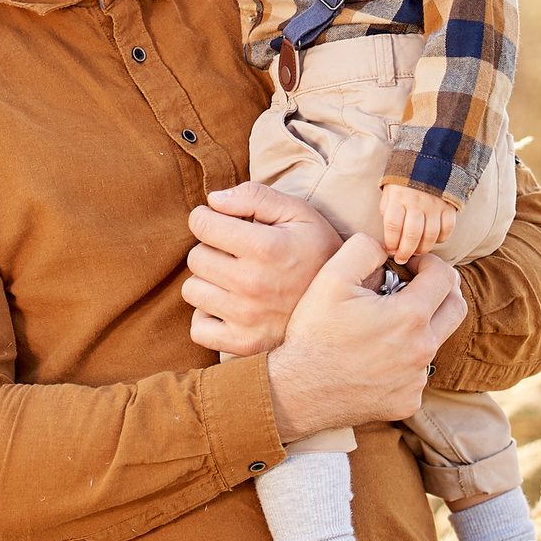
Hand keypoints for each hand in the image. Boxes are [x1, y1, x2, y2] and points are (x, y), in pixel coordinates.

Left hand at [184, 183, 341, 355]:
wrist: (347, 304)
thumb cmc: (319, 251)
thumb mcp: (299, 213)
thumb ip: (256, 196)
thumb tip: (213, 200)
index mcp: (266, 247)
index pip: (201, 223)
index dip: (208, 217)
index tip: (223, 223)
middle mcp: (252, 284)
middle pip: (195, 257)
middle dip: (211, 249)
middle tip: (236, 254)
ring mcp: (247, 318)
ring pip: (192, 290)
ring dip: (209, 282)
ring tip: (236, 279)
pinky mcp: (244, 344)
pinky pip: (199, 329)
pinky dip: (209, 318)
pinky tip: (231, 307)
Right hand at [266, 238, 464, 437]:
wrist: (298, 391)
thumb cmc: (314, 333)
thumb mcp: (330, 278)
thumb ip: (364, 249)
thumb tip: (387, 247)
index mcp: (410, 317)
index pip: (445, 277)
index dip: (429, 263)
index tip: (409, 266)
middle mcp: (422, 350)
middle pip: (456, 309)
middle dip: (441, 290)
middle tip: (415, 286)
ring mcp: (416, 380)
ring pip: (435, 342)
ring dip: (419, 327)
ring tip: (385, 325)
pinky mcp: (408, 401)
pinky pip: (416, 374)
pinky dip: (403, 361)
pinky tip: (375, 359)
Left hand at [379, 182, 456, 263]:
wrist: (429, 160)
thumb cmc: (404, 181)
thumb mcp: (389, 191)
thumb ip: (388, 211)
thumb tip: (390, 236)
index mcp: (398, 198)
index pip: (393, 226)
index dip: (391, 243)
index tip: (389, 250)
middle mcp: (416, 202)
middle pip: (412, 235)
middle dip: (405, 252)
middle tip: (401, 259)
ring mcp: (434, 205)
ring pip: (430, 235)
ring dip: (422, 249)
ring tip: (416, 252)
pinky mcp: (449, 206)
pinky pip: (447, 229)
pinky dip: (441, 239)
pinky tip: (433, 240)